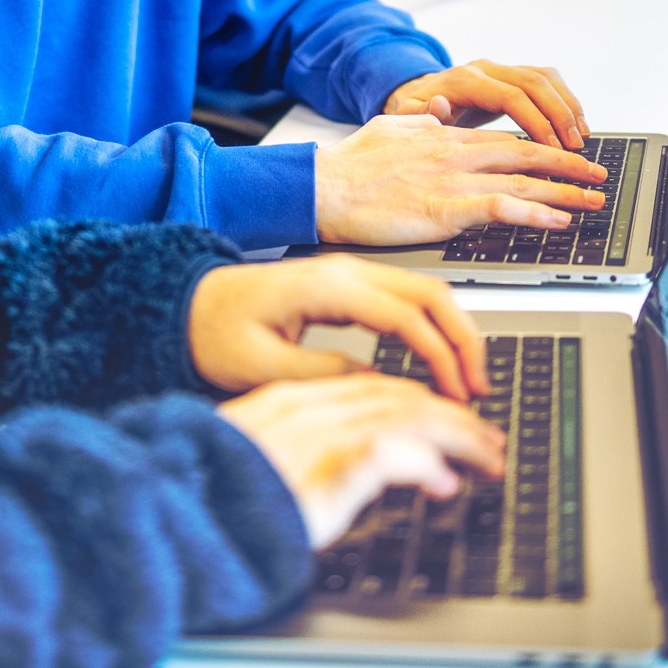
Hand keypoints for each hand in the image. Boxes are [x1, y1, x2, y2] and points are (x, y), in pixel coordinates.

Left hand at [188, 256, 487, 397]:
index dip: (440, 357)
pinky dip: (435, 325)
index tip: (457, 396)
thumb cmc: (214, 332)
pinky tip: (439, 360)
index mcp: (328, 287)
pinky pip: (407, 297)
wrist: (188, 304)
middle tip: (479, 389)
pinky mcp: (348, 284)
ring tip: (468, 380)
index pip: (406, 315)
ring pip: (426, 290)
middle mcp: (346, 271)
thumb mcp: (262, 365)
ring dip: (455, 331)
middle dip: (465, 339)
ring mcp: (350, 273)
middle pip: (431, 292)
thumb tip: (380, 386)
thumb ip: (324, 374)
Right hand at [219, 373, 505, 548]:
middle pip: (395, 395)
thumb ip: (294, 454)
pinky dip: (423, 463)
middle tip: (487, 438)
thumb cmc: (204, 497)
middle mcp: (307, 408)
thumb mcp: (254, 462)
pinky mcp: (327, 467)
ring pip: (404, 416)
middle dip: (449, 415)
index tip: (444, 420)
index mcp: (288, 402)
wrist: (173, 508)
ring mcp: (317, 433)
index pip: (368, 387)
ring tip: (486, 458)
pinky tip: (444, 483)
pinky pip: (390, 453)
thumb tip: (340, 469)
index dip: (414, 401)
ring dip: (454, 436)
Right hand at [315, 113, 606, 244]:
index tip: (569, 155)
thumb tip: (442, 116)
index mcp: (444, 137)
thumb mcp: (391, 128)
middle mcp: (455, 153)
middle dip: (568, 165)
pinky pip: (500, 207)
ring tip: (593, 200)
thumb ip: (422, 123)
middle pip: (526, 154)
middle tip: (598, 175)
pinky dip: (534, 211)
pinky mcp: (443, 207)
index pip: (507, 138)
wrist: (321, 186)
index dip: (544, 147)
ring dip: (565, 191)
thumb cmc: (349, 165)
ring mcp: (452, 179)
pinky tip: (558, 220)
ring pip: (522, 180)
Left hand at [386, 58, 589, 148]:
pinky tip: (577, 126)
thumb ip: (420, 115)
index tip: (551, 149)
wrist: (416, 95)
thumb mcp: (407, 118)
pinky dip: (566, 100)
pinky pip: (547, 80)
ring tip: (582, 139)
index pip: (511, 96)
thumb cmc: (414, 113)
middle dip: (560, 115)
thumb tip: (439, 105)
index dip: (535, 121)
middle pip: (534, 82)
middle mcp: (485, 68)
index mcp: (464, 81)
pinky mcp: (512, 75)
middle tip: (575, 148)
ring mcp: (500, 68)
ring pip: (545, 78)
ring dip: (568, 107)